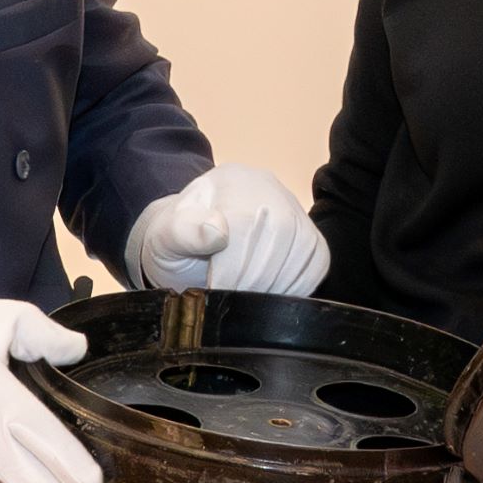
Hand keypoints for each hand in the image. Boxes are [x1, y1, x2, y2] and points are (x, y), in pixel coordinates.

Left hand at [124, 163, 327, 296]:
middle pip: (280, 234)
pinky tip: (269, 296)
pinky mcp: (309, 236)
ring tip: (248, 302)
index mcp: (232, 180)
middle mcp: (268, 188)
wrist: (188, 247)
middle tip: (233, 303)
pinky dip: (297, 286)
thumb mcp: (165, 235)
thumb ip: (183, 231)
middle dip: (255, 277)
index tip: (217, 290)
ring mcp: (292, 211)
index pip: (246, 220)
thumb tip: (216, 230)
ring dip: (277, 284)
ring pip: (304, 248)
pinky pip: (317, 261)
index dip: (235, 263)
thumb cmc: (176, 242)